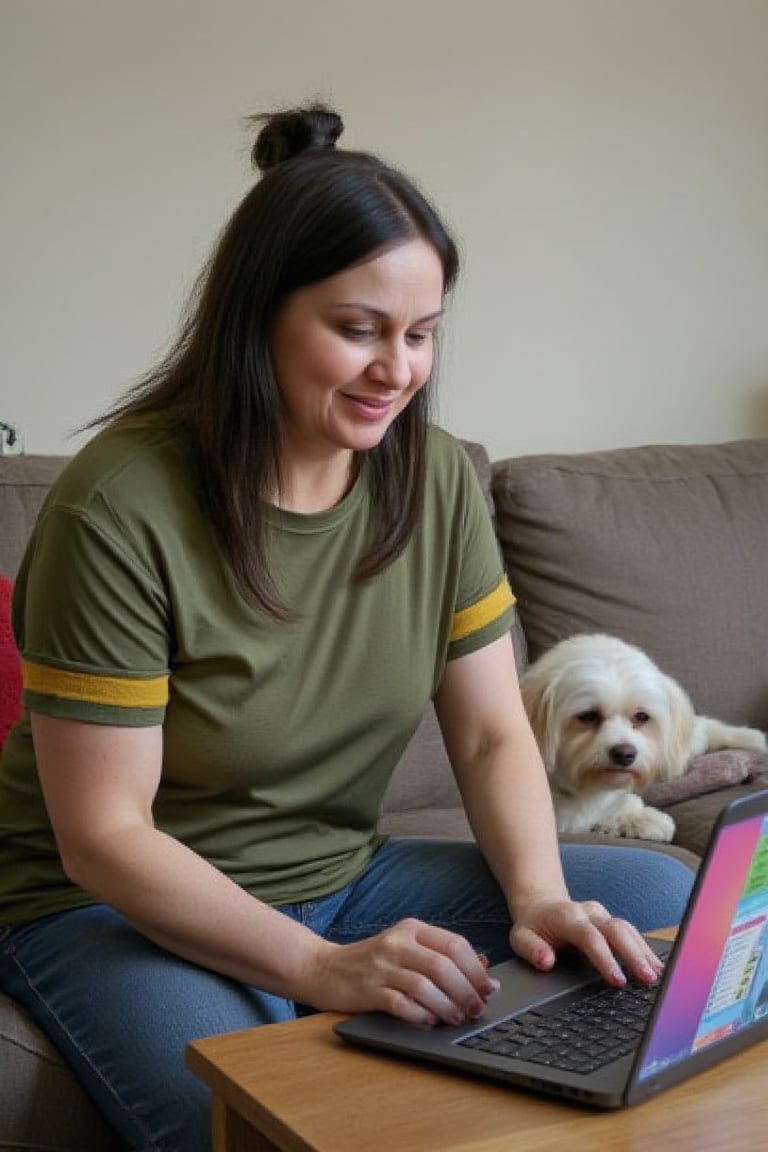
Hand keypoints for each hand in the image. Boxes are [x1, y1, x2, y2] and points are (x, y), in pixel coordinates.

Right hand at [305, 918, 500, 1025]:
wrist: (324, 968)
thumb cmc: (373, 961)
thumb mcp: (409, 949)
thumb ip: (443, 955)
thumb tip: (485, 968)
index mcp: (412, 929)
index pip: (454, 944)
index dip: (476, 970)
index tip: (488, 990)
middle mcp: (397, 943)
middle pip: (443, 965)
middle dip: (466, 990)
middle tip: (476, 1009)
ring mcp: (381, 966)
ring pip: (425, 985)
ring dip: (447, 1006)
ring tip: (457, 1018)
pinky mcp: (368, 990)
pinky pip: (401, 1004)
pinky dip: (420, 1015)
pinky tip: (430, 1021)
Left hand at [509, 898, 665, 986]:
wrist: (540, 904)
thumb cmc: (533, 926)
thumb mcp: (520, 937)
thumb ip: (531, 949)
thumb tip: (546, 961)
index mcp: (567, 917)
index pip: (590, 937)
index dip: (605, 958)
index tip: (617, 980)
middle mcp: (589, 913)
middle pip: (616, 930)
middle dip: (634, 954)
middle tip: (648, 979)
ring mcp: (602, 915)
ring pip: (627, 929)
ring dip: (643, 952)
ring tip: (657, 975)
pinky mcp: (610, 920)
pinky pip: (631, 932)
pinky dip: (644, 948)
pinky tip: (656, 965)